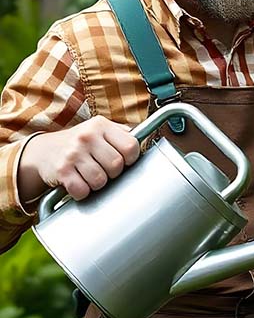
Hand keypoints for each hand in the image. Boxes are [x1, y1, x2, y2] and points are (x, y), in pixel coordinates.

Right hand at [18, 116, 139, 202]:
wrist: (43, 151)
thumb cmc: (79, 142)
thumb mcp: (100, 130)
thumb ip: (122, 134)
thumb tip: (145, 140)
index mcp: (101, 125)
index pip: (131, 146)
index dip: (131, 158)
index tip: (125, 160)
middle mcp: (87, 137)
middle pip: (116, 165)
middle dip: (114, 173)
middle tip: (104, 169)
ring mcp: (73, 153)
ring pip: (100, 180)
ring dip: (98, 184)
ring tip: (91, 175)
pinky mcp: (61, 171)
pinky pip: (82, 190)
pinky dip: (82, 192)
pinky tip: (79, 183)